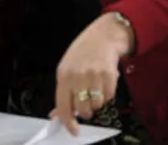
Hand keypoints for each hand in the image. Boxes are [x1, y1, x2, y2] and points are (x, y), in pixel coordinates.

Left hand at [50, 12, 135, 134]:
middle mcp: (78, 76)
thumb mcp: (66, 70)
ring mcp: (94, 76)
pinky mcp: (109, 76)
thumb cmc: (82, 54)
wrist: (102, 37)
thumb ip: (62, 94)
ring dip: (97, 103)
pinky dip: (107, 95)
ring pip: (97, 105)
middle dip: (85, 111)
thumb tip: (57, 115)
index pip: (63, 104)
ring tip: (94, 89)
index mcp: (64, 75)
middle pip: (82, 109)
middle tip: (86, 104)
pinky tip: (103, 83)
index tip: (72, 130)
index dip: (68, 121)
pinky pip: (109, 97)